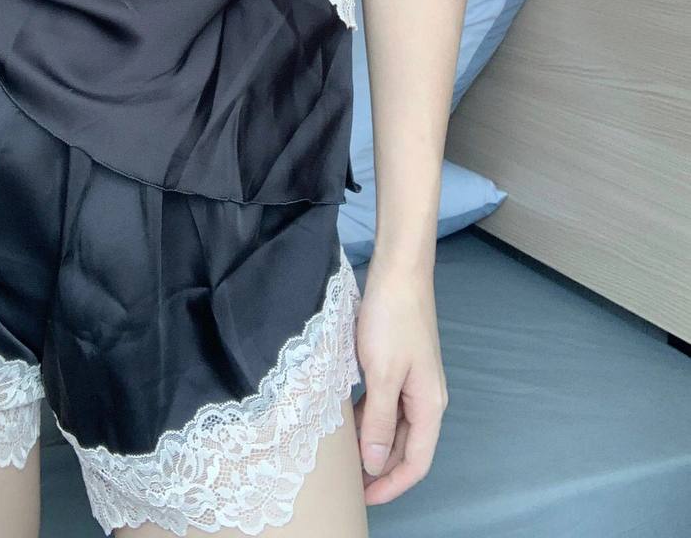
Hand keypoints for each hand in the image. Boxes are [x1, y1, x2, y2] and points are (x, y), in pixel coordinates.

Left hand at [353, 253, 448, 504]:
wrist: (398, 272)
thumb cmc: (392, 320)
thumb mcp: (382, 374)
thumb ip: (379, 421)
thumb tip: (376, 464)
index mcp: (429, 405)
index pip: (416, 463)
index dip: (391, 486)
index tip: (362, 500)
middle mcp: (425, 398)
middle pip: (405, 448)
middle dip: (379, 470)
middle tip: (347, 485)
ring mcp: (412, 381)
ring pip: (393, 427)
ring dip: (371, 444)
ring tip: (342, 458)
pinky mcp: (398, 366)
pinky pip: (384, 405)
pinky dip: (367, 419)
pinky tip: (345, 422)